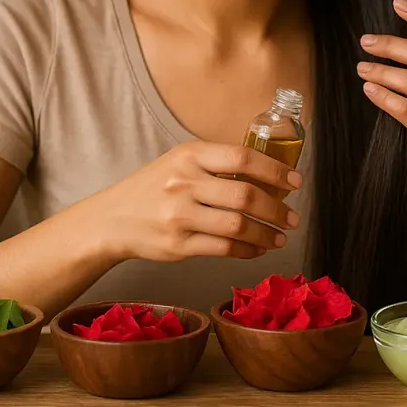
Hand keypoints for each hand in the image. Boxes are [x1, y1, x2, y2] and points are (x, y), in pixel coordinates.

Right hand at [92, 141, 301, 262]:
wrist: (111, 219)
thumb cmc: (153, 188)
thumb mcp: (179, 163)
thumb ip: (216, 165)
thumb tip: (269, 176)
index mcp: (189, 155)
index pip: (242, 157)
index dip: (274, 170)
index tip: (295, 181)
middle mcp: (184, 182)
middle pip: (245, 194)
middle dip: (277, 208)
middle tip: (292, 217)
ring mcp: (180, 215)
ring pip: (238, 225)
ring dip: (267, 233)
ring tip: (280, 237)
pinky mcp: (179, 245)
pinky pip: (224, 249)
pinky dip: (248, 250)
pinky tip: (257, 249)